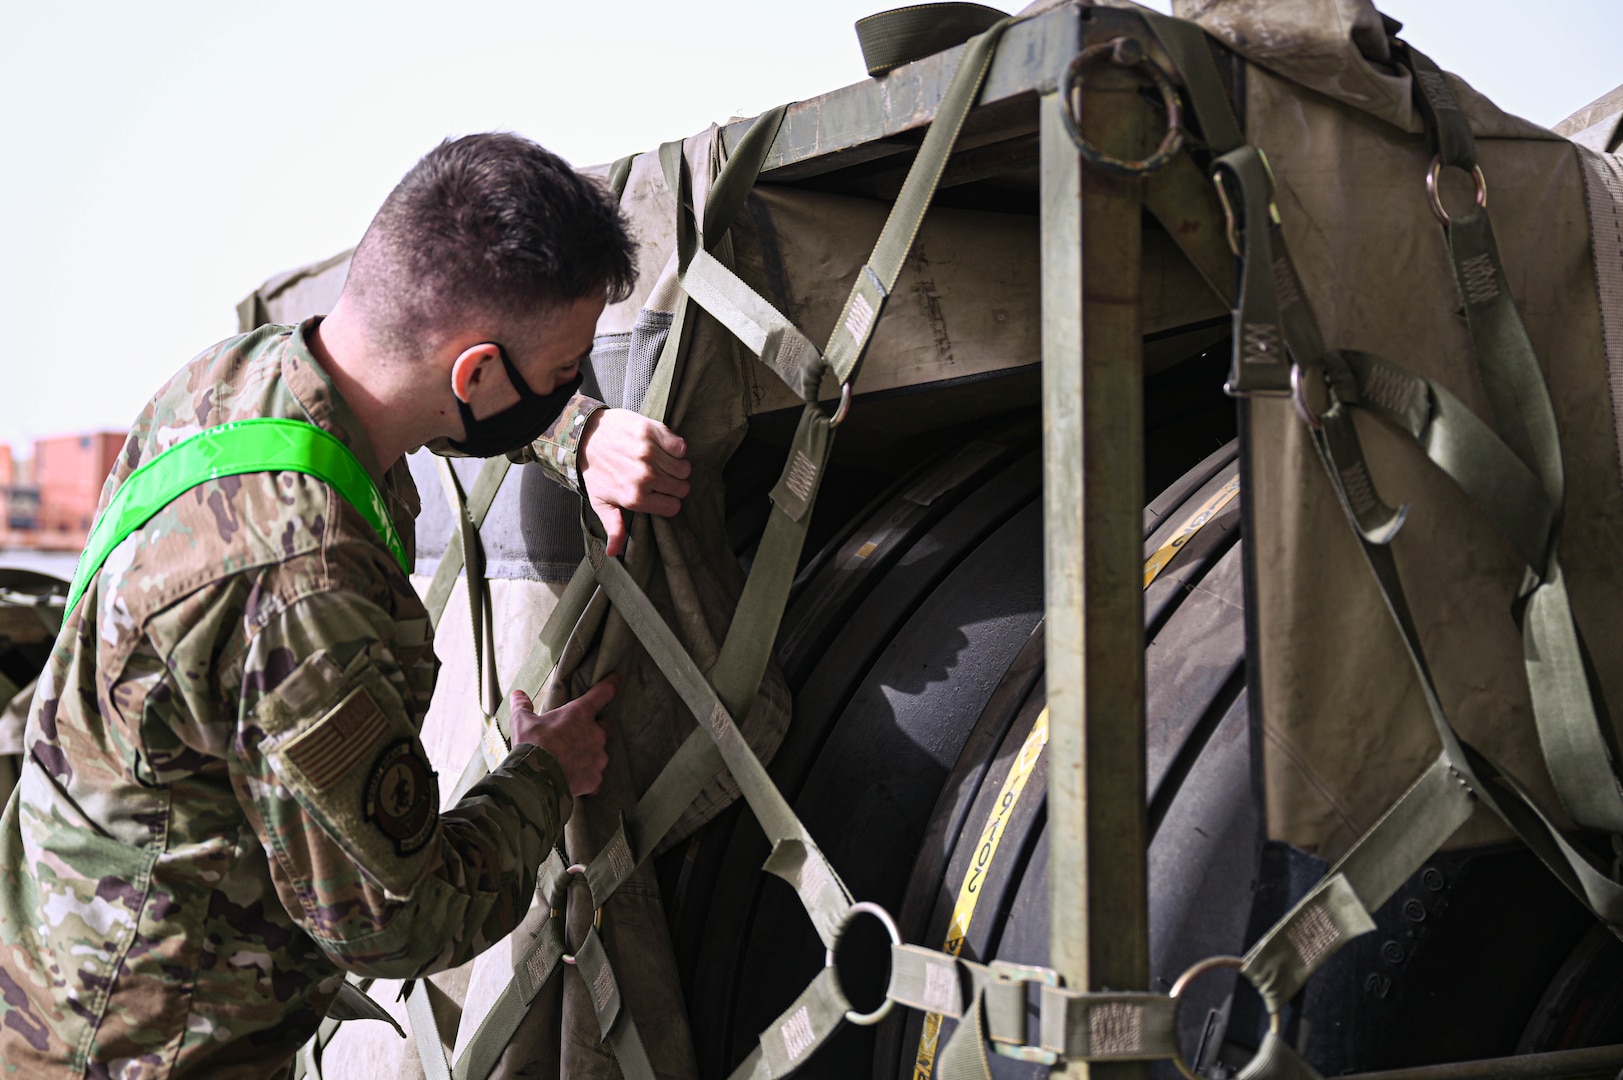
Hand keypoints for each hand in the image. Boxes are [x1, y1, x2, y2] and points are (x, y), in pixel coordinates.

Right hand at [509, 676, 615, 797]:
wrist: (535, 780)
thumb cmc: (531, 745)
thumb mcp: (522, 721)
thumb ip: (523, 706)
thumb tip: (518, 694)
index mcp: (580, 714)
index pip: (603, 693)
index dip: (611, 684)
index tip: (616, 679)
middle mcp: (595, 733)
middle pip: (606, 726)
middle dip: (596, 728)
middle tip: (579, 734)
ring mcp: (598, 757)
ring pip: (600, 753)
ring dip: (590, 754)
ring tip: (571, 761)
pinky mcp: (596, 779)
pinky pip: (596, 776)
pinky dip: (587, 776)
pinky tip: (574, 779)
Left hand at [577, 409, 691, 556]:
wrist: (584, 435)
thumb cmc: (595, 471)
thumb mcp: (601, 502)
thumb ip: (614, 527)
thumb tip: (613, 552)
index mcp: (635, 497)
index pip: (674, 507)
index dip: (669, 501)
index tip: (661, 494)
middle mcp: (645, 477)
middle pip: (682, 487)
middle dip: (674, 484)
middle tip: (661, 477)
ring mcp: (650, 454)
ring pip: (685, 467)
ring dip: (676, 466)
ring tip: (661, 463)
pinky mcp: (653, 432)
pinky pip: (681, 446)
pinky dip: (676, 448)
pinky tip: (662, 448)